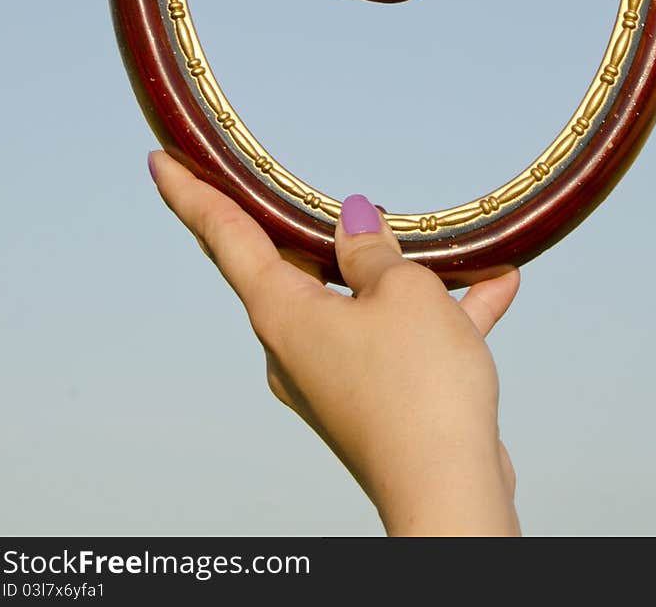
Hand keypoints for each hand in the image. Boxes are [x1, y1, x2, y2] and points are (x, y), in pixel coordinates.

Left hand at [148, 151, 521, 535]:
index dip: (192, 194)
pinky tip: (496, 285)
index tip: (159, 161)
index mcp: (282, 312)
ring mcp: (335, 377)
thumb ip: (374, 249)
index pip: (224, 236)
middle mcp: (296, 345)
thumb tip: (355, 222)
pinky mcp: (374, 401)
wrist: (450, 493)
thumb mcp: (401, 291)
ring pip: (360, 302)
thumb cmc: (417, 388)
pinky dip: (442, 313)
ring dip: (406, 272)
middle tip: (317, 188)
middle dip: (320, 227)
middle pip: (292, 265)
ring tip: (451, 242)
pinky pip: (402, 339)